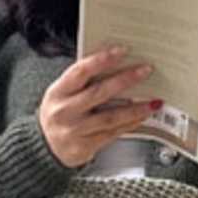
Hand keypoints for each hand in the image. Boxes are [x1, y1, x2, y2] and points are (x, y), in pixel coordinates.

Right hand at [40, 46, 160, 167]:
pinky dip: (129, 124)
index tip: (123, 50)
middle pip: (99, 92)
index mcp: (58, 92)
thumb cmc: (59, 113)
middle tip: (146, 70)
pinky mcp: (84, 146)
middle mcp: (64, 111)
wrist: (44, 147)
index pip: (80, 71)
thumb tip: (117, 64)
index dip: (102, 60)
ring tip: (153, 102)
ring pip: (110, 117)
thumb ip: (83, 82)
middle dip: (125, 80)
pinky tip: (141, 118)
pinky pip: (112, 134)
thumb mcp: (62, 93)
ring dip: (135, 109)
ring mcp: (74, 130)